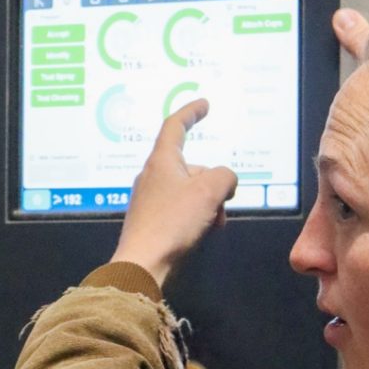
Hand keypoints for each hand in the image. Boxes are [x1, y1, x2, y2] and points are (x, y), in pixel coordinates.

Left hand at [110, 99, 237, 285]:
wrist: (143, 264)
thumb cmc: (173, 223)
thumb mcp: (209, 192)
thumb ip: (225, 176)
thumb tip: (224, 180)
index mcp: (162, 161)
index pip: (175, 126)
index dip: (191, 113)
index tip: (204, 105)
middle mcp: (152, 175)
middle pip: (191, 166)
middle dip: (212, 182)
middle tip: (223, 203)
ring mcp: (149, 199)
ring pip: (189, 190)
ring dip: (207, 203)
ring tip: (212, 224)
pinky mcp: (150, 220)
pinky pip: (180, 208)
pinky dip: (196, 216)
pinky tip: (200, 233)